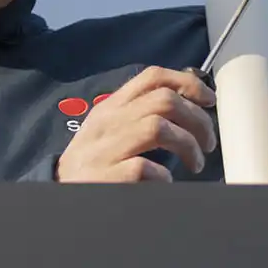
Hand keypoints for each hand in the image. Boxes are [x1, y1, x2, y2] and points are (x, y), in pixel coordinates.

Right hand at [54, 66, 217, 181]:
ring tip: (195, 163)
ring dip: (188, 146)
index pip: (152, 77)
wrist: (58, 191)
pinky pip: (144, 168)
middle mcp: (108, 123)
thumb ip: (140, 113)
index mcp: (112, 107)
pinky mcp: (106, 177)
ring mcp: (105, 149)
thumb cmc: (93, 162)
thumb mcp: (111, 129)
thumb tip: (189, 104)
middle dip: (197, 120)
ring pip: (157, 128)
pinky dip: (164, 176)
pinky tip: (166, 182)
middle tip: (208, 143)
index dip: (188, 83)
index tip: (209, 100)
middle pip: (164, 102)